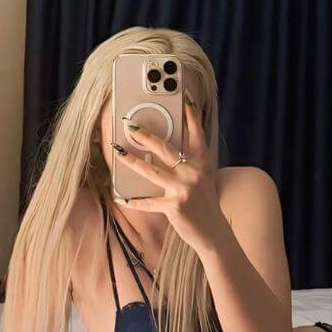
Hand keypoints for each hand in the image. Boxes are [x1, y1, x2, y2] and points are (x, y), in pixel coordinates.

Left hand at [116, 99, 226, 253]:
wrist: (214, 233)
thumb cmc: (205, 205)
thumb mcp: (203, 179)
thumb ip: (189, 164)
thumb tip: (164, 153)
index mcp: (202, 163)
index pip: (197, 134)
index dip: (191, 115)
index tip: (184, 98)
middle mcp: (193, 172)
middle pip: (165, 148)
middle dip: (146, 135)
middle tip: (130, 125)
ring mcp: (184, 189)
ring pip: (151, 171)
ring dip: (131, 161)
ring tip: (117, 151)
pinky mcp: (175, 206)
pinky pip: (149, 202)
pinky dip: (135, 201)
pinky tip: (121, 198)